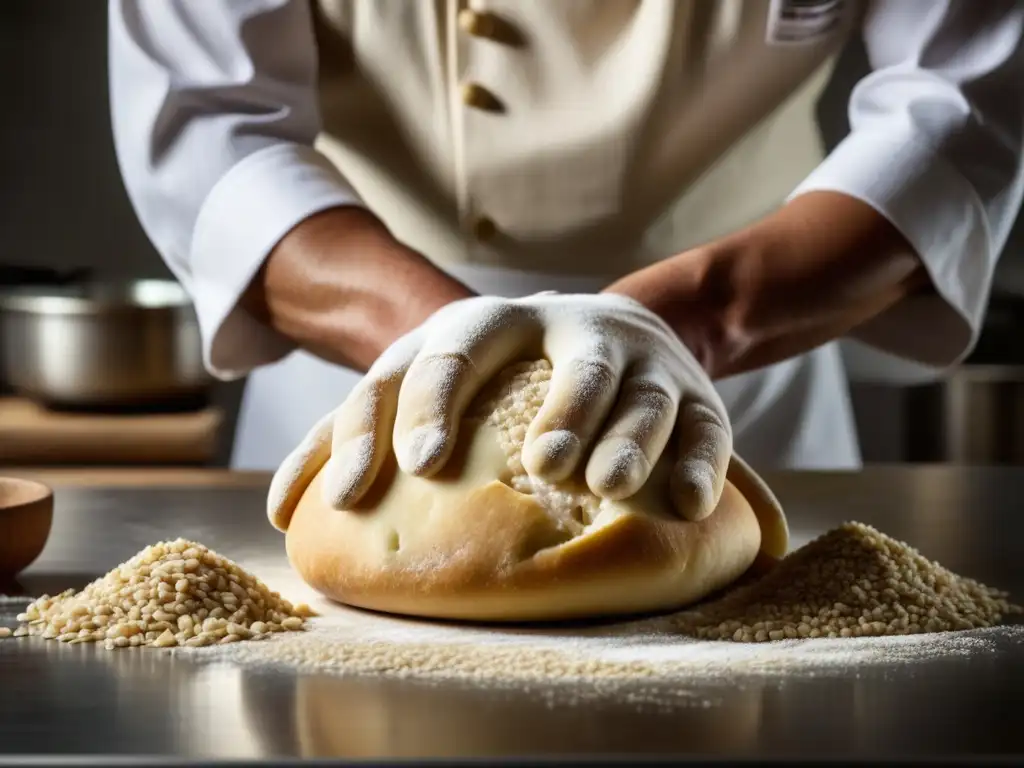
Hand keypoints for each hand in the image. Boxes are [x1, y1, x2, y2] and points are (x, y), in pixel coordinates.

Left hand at [268, 292, 731, 529]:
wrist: (612, 328)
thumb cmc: (498, 374)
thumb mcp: (429, 381)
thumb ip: (360, 432)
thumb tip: (283, 511)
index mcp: (491, 323)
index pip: (451, 349)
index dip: (429, 403)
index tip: (412, 467)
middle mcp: (569, 328)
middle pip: (566, 357)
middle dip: (557, 407)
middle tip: (538, 462)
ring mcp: (638, 356)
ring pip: (638, 387)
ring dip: (625, 434)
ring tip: (603, 482)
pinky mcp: (693, 389)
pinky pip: (705, 424)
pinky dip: (700, 462)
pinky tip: (688, 505)